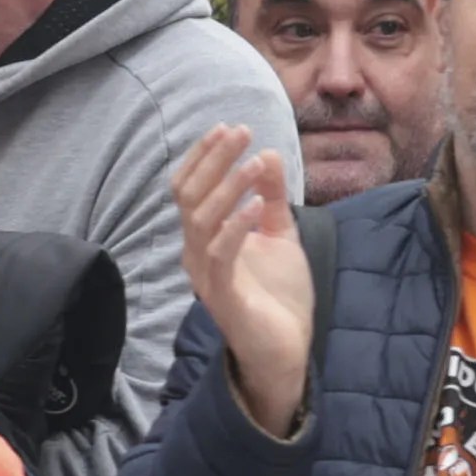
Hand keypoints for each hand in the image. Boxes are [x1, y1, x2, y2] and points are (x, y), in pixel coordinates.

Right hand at [174, 124, 316, 437]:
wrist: (286, 348)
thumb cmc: (277, 294)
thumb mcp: (280, 235)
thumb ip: (271, 198)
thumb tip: (267, 154)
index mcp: (205, 237)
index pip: (191, 188)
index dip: (204, 157)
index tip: (229, 127)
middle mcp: (196, 253)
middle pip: (190, 197)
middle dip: (214, 161)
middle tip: (240, 132)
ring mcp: (206, 274)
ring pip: (202, 221)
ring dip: (229, 188)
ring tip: (256, 163)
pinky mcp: (222, 295)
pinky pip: (220, 256)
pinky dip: (235, 227)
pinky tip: (256, 207)